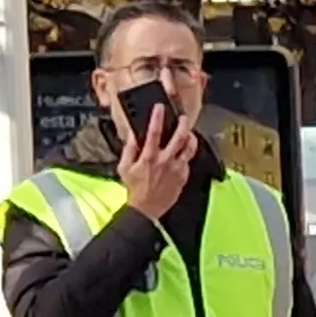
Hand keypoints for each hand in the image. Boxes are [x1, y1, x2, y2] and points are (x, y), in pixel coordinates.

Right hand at [116, 103, 197, 220]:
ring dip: (191, 138)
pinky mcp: (184, 176)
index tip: (160, 108)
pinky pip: (188, 161)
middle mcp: (165, 161)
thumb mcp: (124, 167)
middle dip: (182, 124)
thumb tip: (132, 136)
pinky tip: (185, 150)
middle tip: (183, 117)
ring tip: (189, 133)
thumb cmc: (135, 189)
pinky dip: (187, 153)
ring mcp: (177, 169)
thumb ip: (129, 149)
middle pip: (179, 138)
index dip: (157, 118)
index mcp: (149, 157)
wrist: (146, 208)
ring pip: (190, 148)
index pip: (154, 132)